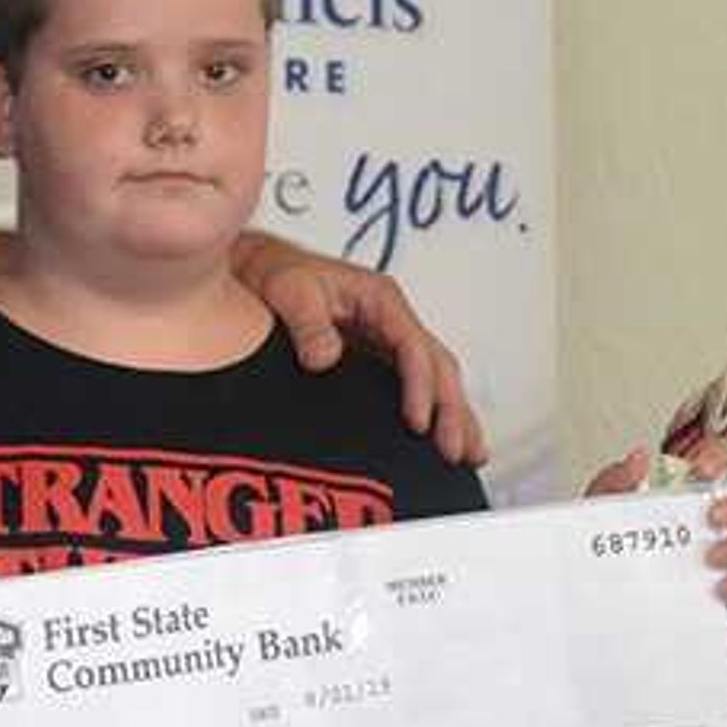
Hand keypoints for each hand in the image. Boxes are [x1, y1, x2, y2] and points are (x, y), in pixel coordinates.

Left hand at [235, 236, 483, 463]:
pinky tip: (441, 441)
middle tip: (455, 452)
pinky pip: (415, 386)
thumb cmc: (275, 274)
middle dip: (451, 409)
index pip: (413, 347)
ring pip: (436, 378)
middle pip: (437, 366)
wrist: (257, 269)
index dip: (420, 386)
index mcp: (380, 299)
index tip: (417, 423)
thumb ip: (308, 322)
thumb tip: (326, 359)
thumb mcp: (289, 290)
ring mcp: (388, 339)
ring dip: (455, 415)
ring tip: (469, 457)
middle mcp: (392, 319)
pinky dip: (434, 413)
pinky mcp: (377, 358)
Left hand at [586, 438, 726, 611]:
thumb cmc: (614, 568)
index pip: (725, 462)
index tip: (702, 470)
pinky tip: (724, 588)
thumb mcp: (603, 524)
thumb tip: (638, 460)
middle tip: (714, 517)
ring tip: (712, 558)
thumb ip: (614, 486)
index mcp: (695, 501)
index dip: (722, 458)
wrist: (609, 623)